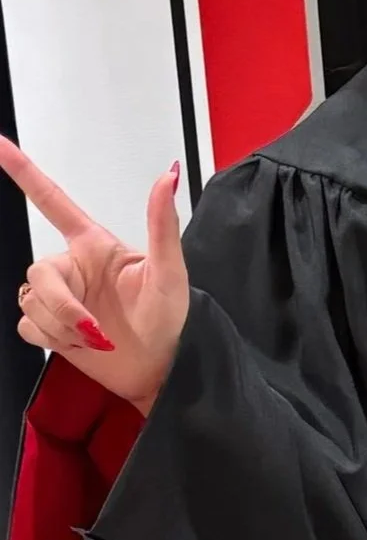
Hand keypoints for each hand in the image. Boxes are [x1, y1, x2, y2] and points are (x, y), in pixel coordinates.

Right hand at [1, 139, 189, 413]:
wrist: (160, 368)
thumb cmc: (170, 318)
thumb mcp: (170, 272)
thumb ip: (163, 226)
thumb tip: (169, 177)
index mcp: (94, 245)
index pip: (52, 201)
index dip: (23, 171)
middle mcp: (72, 267)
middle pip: (37, 272)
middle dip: (62, 305)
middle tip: (94, 329)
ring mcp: (60, 297)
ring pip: (30, 301)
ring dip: (62, 326)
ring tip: (96, 337)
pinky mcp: (50, 327)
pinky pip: (28, 326)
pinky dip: (53, 340)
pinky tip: (80, 345)